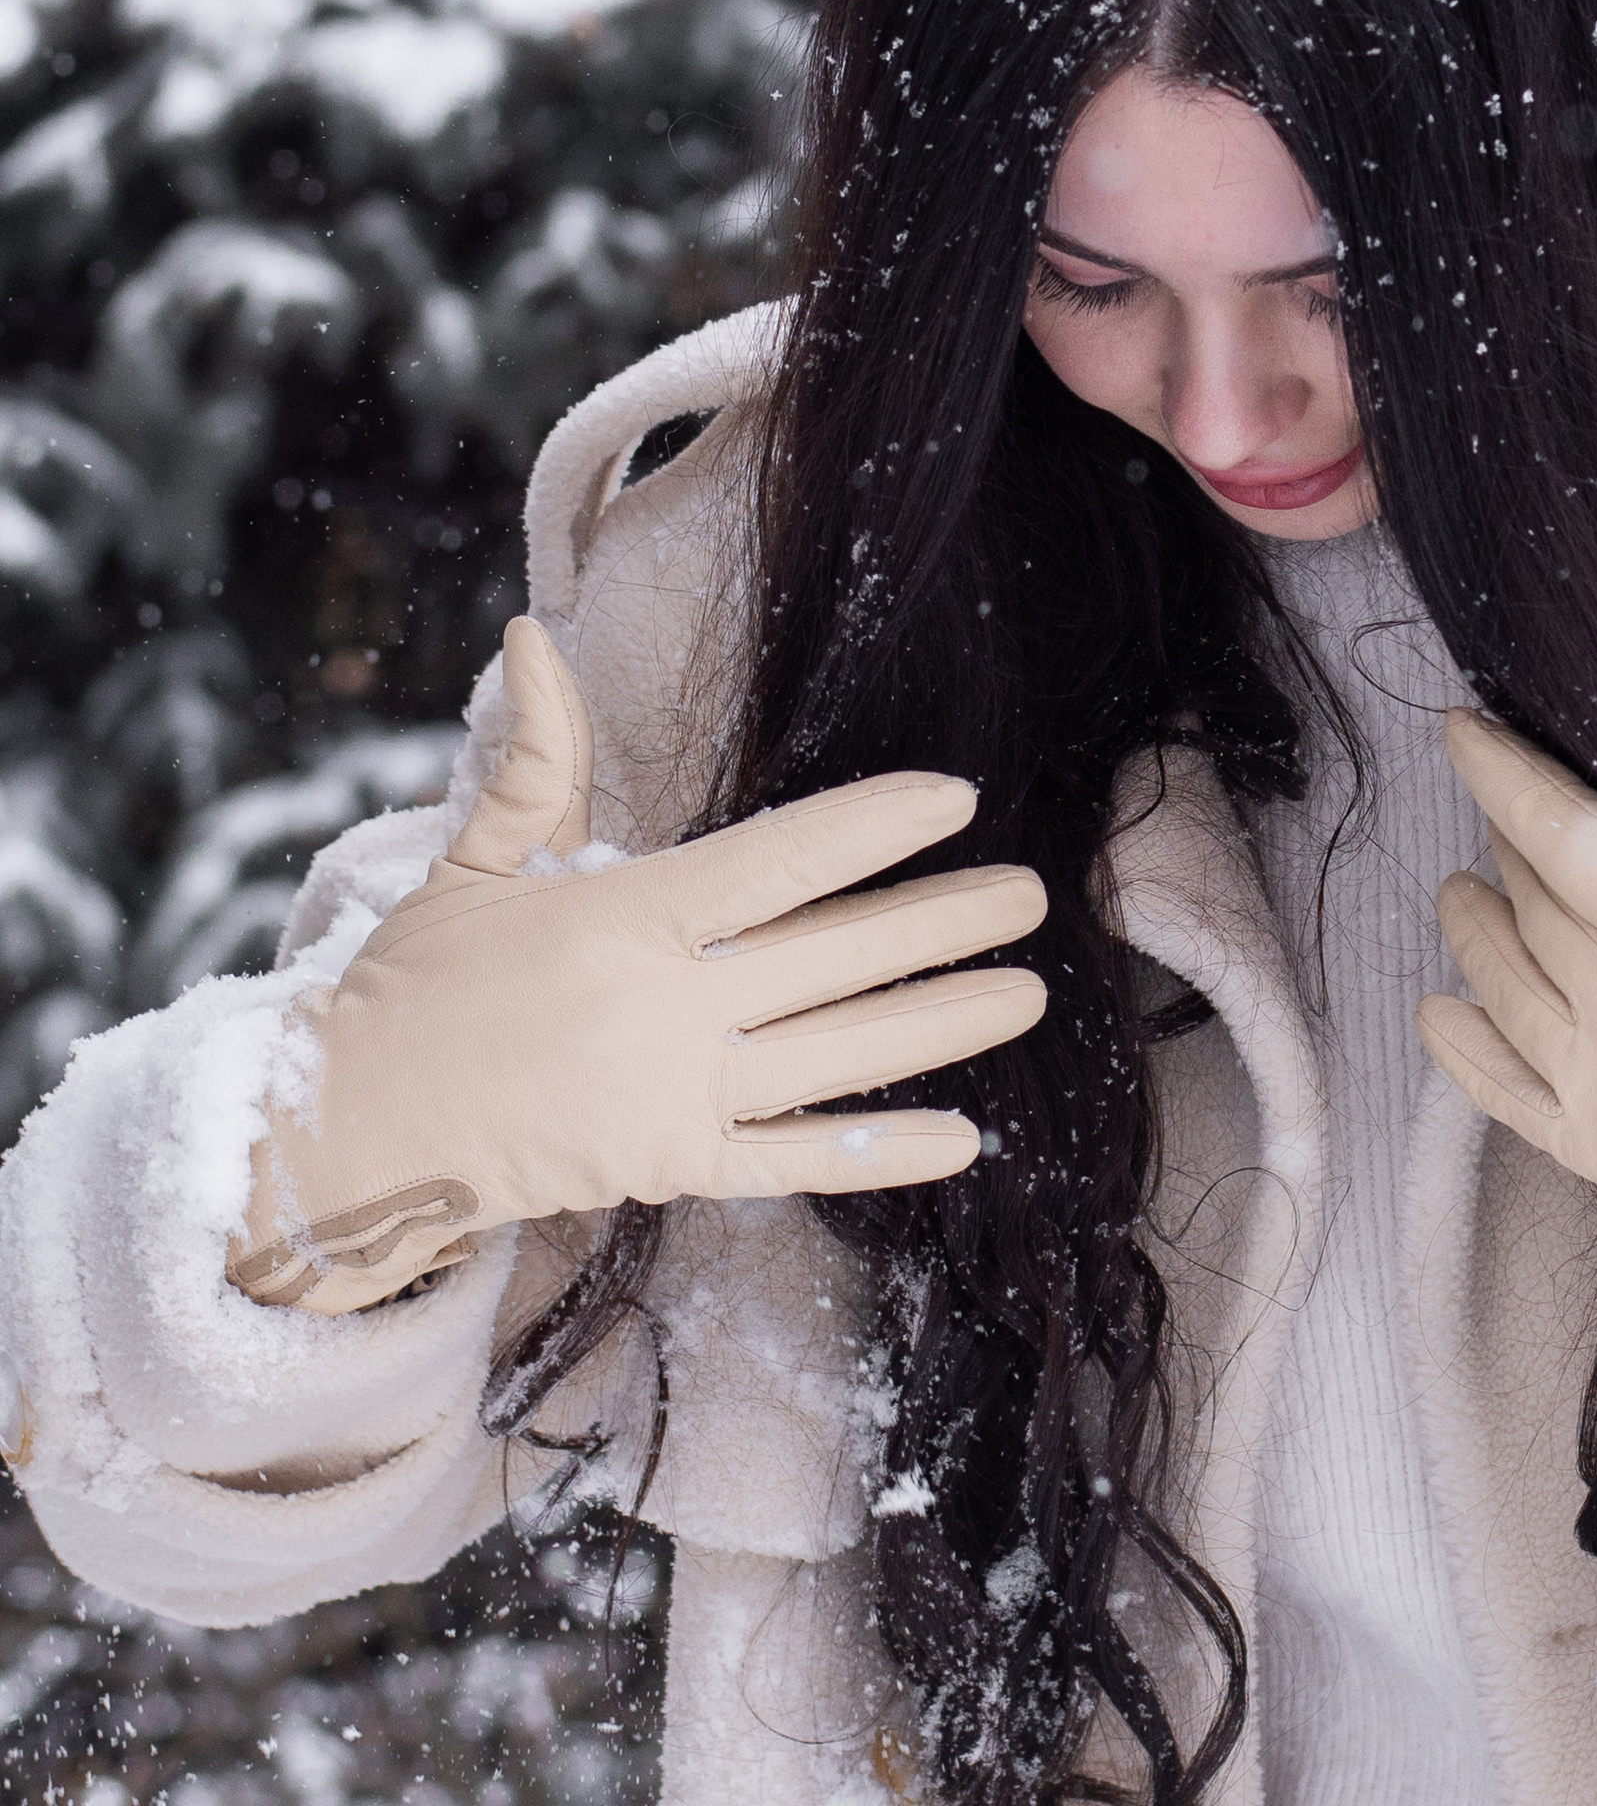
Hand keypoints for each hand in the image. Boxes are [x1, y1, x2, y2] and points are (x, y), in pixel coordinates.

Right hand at [230, 619, 1047, 1313]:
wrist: (355, 1129)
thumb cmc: (418, 985)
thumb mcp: (473, 863)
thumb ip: (536, 761)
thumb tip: (534, 637)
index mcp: (624, 918)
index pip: (780, 861)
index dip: (874, 828)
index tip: (953, 800)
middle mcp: (665, 1009)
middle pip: (836, 958)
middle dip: (943, 922)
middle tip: (1031, 894)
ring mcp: (676, 1097)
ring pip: (841, 1057)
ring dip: (942, 1022)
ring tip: (1026, 990)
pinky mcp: (675, 1169)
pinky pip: (798, 1162)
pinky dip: (880, 1153)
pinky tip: (962, 1137)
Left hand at [1417, 655, 1596, 1413]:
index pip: (1557, 828)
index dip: (1502, 775)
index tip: (1465, 734)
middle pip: (1529, 902)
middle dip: (1509, 850)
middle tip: (1504, 820)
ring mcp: (1596, 1080)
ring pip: (1501, 984)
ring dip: (1472, 932)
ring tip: (1457, 895)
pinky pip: (1498, 1091)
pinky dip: (1459, 1048)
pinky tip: (1439, 1014)